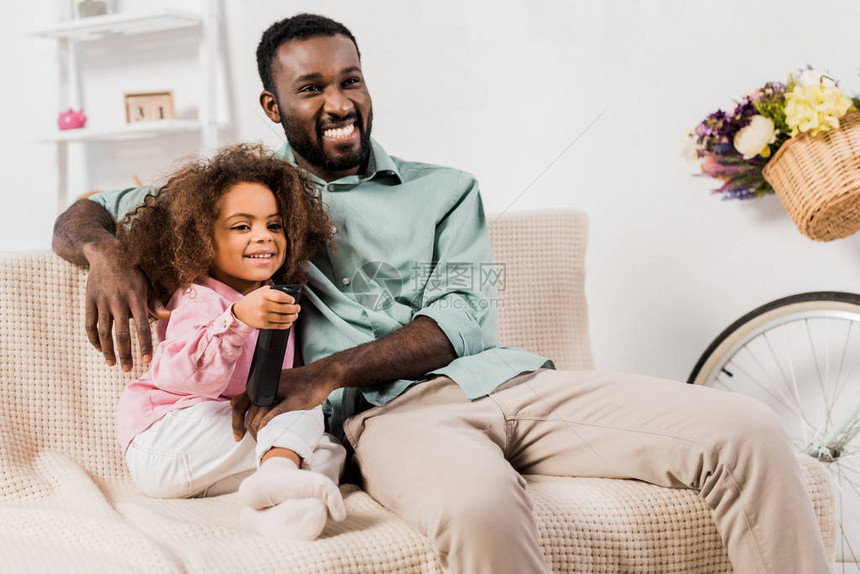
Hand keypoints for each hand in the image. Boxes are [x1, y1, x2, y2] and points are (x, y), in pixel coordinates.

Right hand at [83, 240, 169, 370]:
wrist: (106, 253)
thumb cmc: (133, 271)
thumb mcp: (148, 284)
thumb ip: (157, 303)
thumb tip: (169, 317)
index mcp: (136, 298)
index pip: (142, 327)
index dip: (145, 345)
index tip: (147, 360)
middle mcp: (118, 301)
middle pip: (122, 334)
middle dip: (125, 354)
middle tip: (127, 369)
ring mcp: (102, 301)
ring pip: (104, 332)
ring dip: (108, 350)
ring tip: (112, 364)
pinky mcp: (89, 300)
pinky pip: (89, 324)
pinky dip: (94, 339)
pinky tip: (100, 349)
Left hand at [231, 361, 343, 440]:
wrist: (320, 376)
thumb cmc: (297, 382)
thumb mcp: (273, 383)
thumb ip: (254, 393)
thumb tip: (233, 403)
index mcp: (259, 384)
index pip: (238, 406)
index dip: (236, 424)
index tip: (238, 436)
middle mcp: (265, 388)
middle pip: (247, 416)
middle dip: (247, 433)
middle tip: (255, 443)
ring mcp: (278, 394)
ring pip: (259, 419)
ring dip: (258, 434)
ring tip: (264, 442)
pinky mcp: (291, 401)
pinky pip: (273, 416)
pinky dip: (268, 427)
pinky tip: (269, 435)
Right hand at [232, 286, 299, 329]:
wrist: (240, 311)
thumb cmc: (254, 299)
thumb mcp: (262, 291)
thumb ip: (274, 291)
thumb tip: (289, 295)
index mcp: (264, 295)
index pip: (280, 297)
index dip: (289, 299)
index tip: (292, 300)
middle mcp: (263, 305)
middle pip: (284, 308)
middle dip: (294, 309)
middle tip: (297, 308)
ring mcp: (263, 316)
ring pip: (283, 318)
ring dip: (292, 317)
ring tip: (295, 315)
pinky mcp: (264, 324)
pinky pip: (278, 326)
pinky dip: (286, 324)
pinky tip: (289, 322)